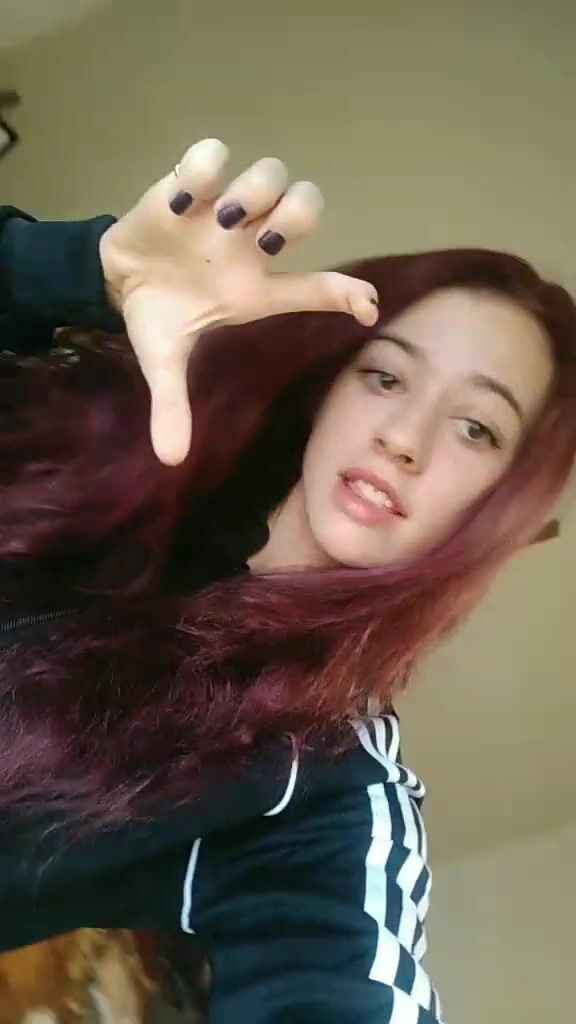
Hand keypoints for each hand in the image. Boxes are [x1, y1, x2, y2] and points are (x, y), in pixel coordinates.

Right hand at [99, 139, 378, 464]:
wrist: (115, 280)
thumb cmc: (158, 315)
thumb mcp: (164, 362)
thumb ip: (173, 406)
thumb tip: (169, 462)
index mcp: (256, 287)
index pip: (316, 286)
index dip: (345, 292)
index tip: (369, 307)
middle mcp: (250, 243)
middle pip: (306, 208)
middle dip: (294, 220)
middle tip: (261, 243)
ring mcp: (223, 209)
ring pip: (271, 174)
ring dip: (254, 194)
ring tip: (219, 219)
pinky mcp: (189, 181)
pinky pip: (213, 153)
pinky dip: (205, 169)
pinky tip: (185, 201)